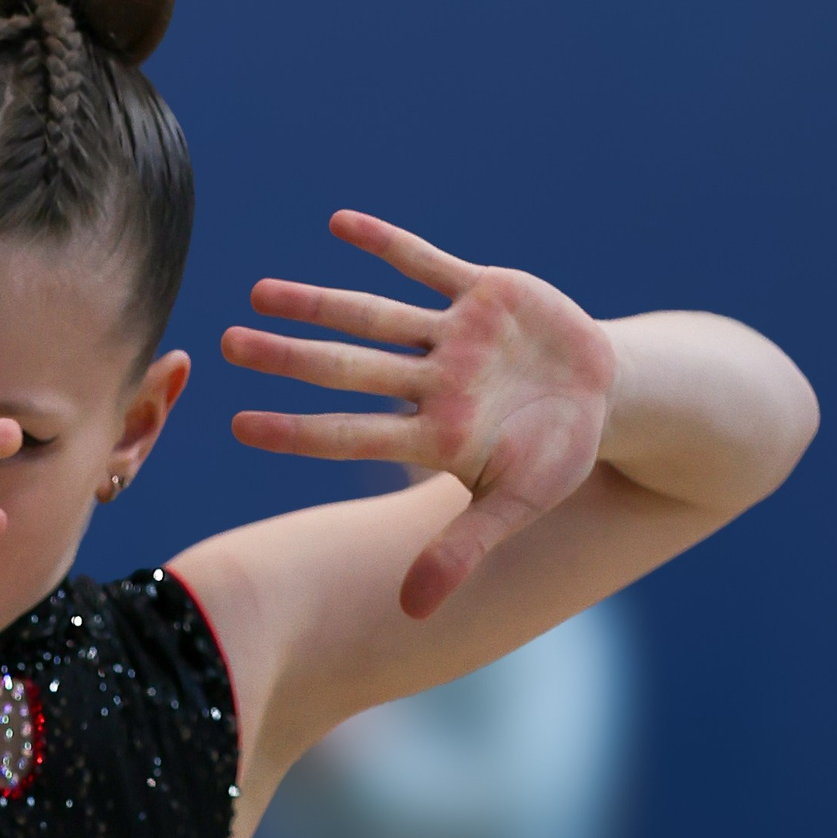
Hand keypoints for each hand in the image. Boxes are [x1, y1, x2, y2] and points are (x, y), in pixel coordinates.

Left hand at [225, 211, 616, 618]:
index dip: (297, 429)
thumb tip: (412, 613)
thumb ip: (462, 548)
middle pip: (347, 368)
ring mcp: (451, 336)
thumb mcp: (517, 505)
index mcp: (432, 434)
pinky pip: (427, 263)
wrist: (608, 397)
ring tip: (258, 293)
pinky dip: (387, 244)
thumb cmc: (556, 457)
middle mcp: (429, 382)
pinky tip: (339, 224)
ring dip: (317, 302)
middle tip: (227, 346)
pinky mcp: (482, 292)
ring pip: (372, 315)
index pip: (349, 433)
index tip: (240, 425)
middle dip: (289, 358)